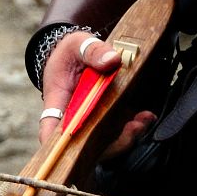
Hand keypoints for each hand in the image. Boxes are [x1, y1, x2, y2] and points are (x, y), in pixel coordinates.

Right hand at [40, 31, 154, 160]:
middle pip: (82, 145)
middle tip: (131, 128)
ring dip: (124, 138)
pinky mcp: (105, 120)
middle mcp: (72, 119)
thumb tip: (112, 59)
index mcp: (57, 102)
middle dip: (108, 146)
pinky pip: (117, 133)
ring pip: (102, 144)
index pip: (51, 130)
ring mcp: (89, 122)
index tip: (76, 151)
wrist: (77, 53)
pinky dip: (132, 129)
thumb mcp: (78, 44)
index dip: (60, 146)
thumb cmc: (71, 52)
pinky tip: (145, 116)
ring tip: (142, 121)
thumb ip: (93, 50)